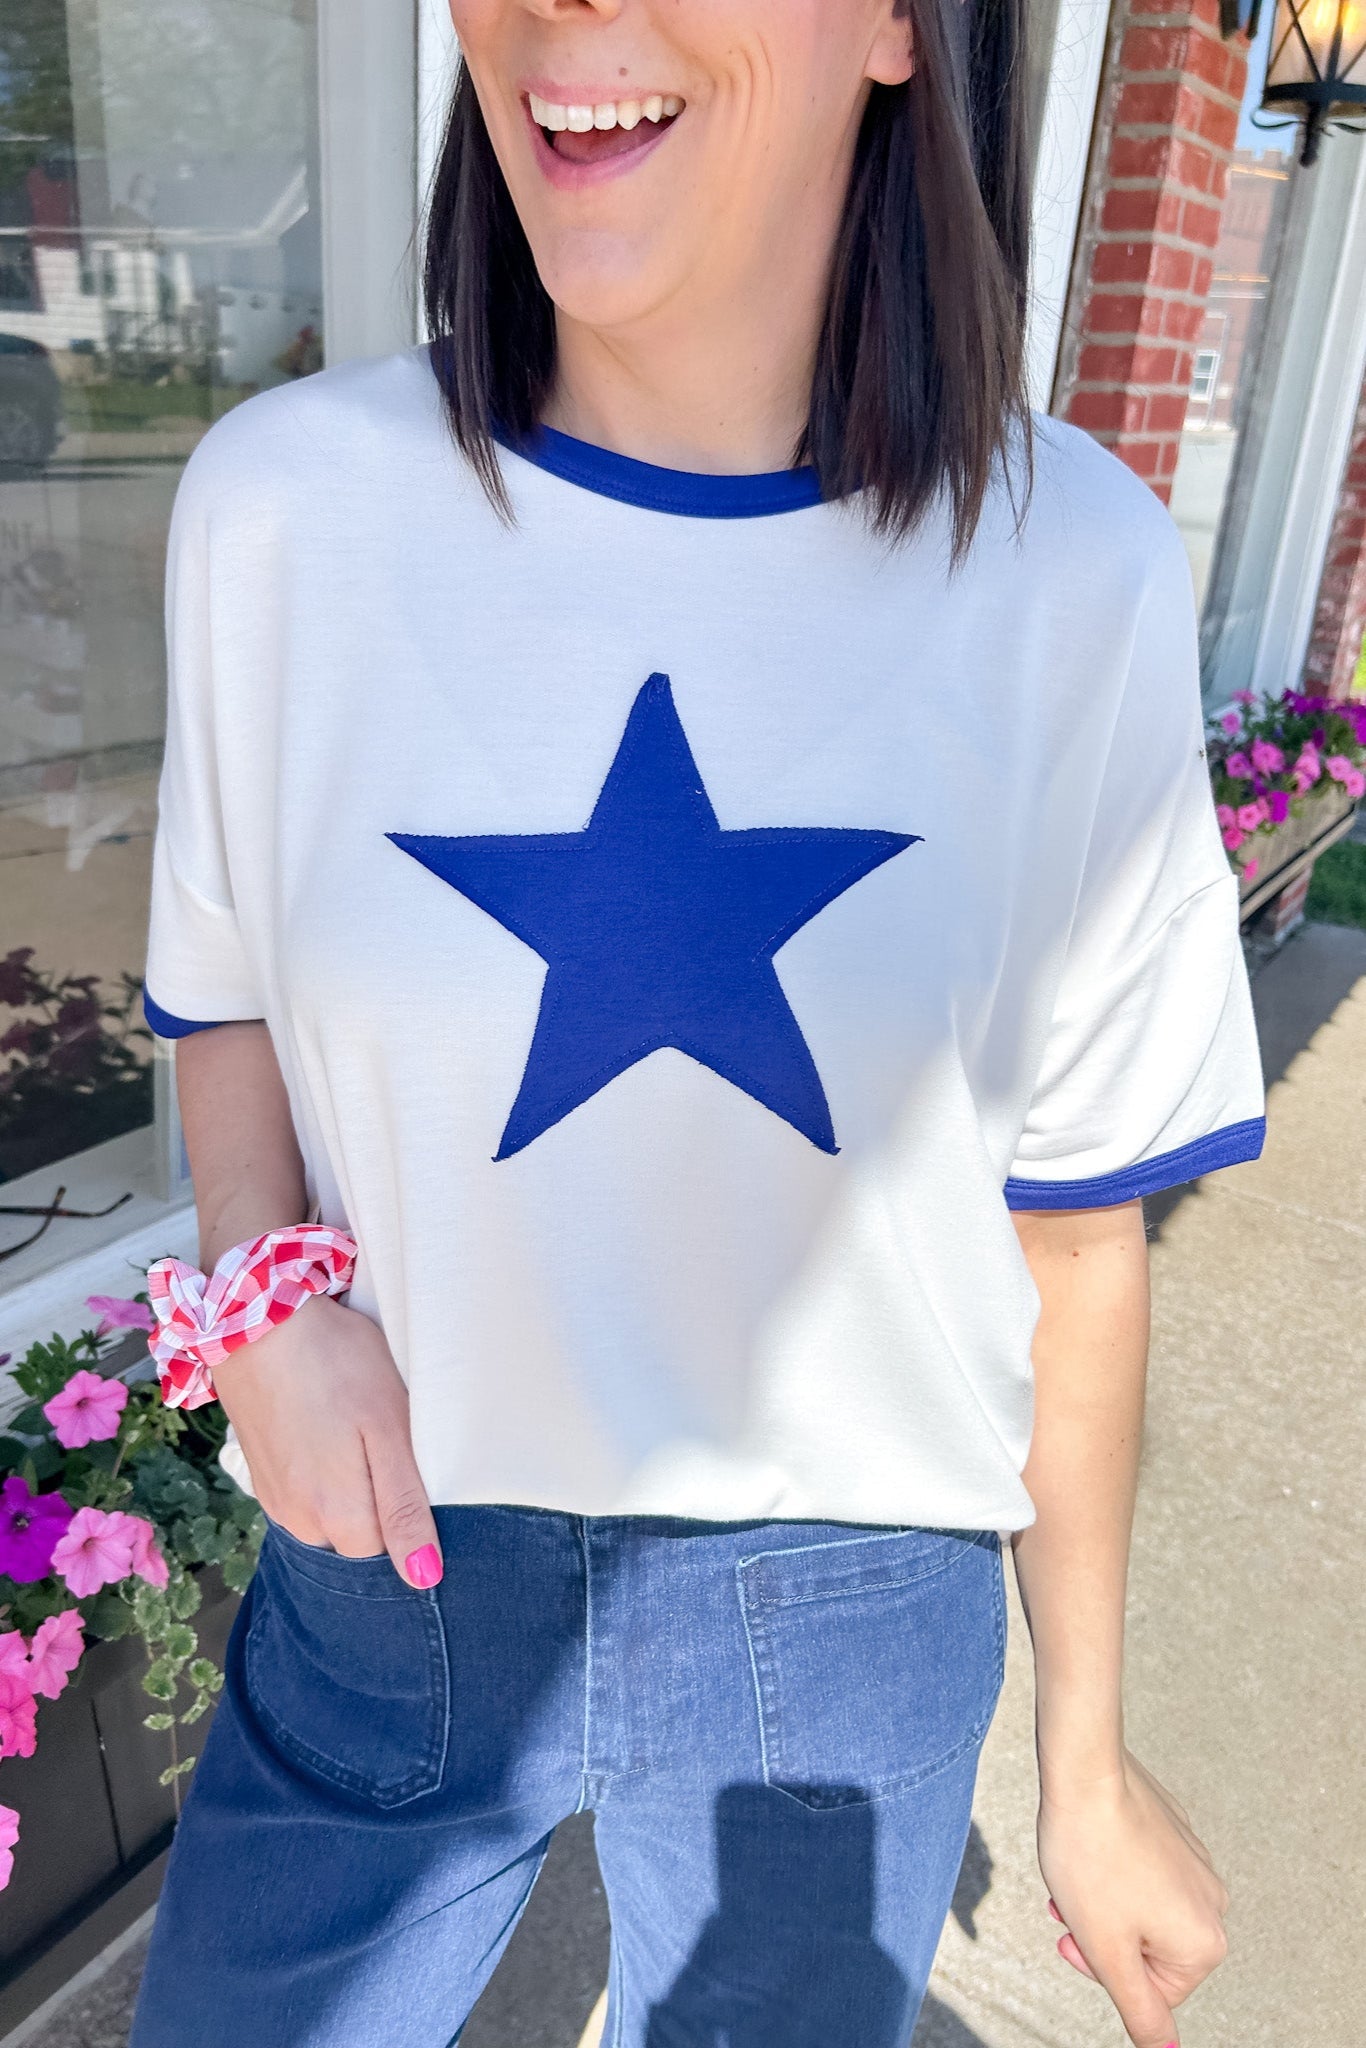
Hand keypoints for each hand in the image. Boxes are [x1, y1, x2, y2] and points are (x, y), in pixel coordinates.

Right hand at [212, 1293, 441, 1588]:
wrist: (255, 1320)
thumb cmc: (335, 1363)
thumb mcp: (388, 1427)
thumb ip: (404, 1506)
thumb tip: (423, 1577)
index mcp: (335, 1516)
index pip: (390, 1554)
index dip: (412, 1517)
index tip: (415, 1468)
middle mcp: (299, 1522)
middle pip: (360, 1539)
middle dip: (382, 1504)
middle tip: (388, 1442)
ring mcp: (276, 1500)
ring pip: (334, 1519)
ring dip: (353, 1490)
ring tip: (359, 1432)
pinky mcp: (264, 1476)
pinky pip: (309, 1498)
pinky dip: (327, 1476)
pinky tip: (332, 1433)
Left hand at [1037, 1746, 1229, 2047]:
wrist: (1085, 1773)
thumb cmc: (1091, 1858)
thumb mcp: (1108, 1951)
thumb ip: (1140, 2011)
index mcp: (1205, 1942)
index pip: (1153, 1993)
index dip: (1103, 1970)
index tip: (1074, 1937)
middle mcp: (1213, 1903)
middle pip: (1147, 1950)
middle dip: (1101, 1937)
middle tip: (1067, 1910)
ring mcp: (1197, 1862)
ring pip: (1141, 1910)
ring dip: (1101, 1906)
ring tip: (1071, 1879)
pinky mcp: (1176, 1830)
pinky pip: (1144, 1871)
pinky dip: (1112, 1871)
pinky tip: (1088, 1850)